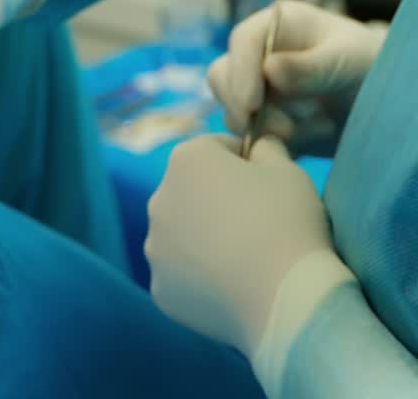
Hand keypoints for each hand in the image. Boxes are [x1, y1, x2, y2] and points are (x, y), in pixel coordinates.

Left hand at [146, 135, 332, 355]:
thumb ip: (267, 148)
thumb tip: (258, 145)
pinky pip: (181, 277)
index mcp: (186, 159)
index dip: (245, 164)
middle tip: (258, 229)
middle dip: (218, 204)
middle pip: (192, 193)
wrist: (287, 299)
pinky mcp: (161, 288)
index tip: (268, 189)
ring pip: (182, 235)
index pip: (215, 150)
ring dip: (204, 241)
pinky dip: (200, 281)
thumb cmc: (288, 224)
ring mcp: (155, 245)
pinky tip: (231, 290)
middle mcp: (159, 197)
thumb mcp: (288, 170)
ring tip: (244, 263)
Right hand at [208, 2, 384, 154]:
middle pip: (224, 76)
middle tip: (284, 129)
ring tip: (317, 126)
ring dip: (269, 127)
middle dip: (248, 106)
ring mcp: (259, 90)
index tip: (252, 105)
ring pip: (235, 110)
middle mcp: (258, 56)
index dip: (241, 71)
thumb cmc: (370, 66)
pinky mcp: (265, 121)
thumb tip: (268, 71)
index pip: (242, 41)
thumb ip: (310, 67)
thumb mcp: (348, 60)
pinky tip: (314, 136)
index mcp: (275, 27)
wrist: (390, 103)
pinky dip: (277, 144)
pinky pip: (252, 137)